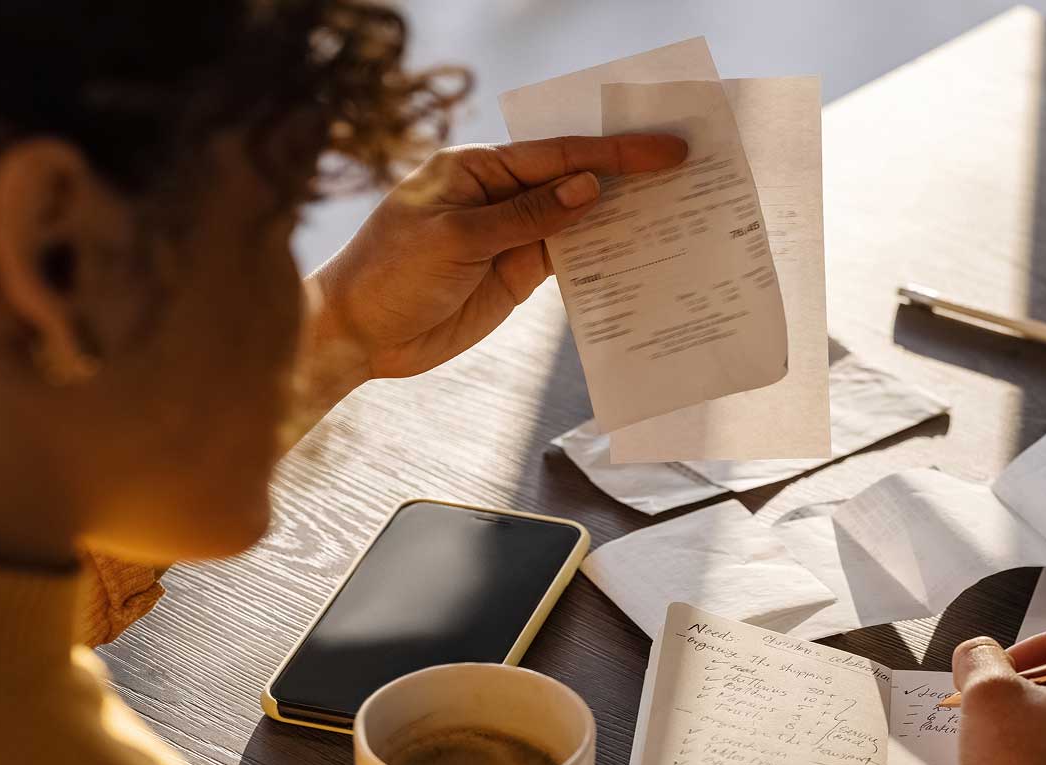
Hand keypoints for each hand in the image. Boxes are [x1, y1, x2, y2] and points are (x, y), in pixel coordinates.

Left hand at [308, 134, 687, 387]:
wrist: (358, 334)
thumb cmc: (390, 273)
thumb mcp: (457, 238)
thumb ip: (526, 216)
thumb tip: (588, 188)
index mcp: (477, 168)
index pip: (557, 154)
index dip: (614, 153)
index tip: (664, 150)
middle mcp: (499, 195)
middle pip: (574, 179)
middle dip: (628, 176)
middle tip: (687, 169)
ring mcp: (511, 236)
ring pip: (578, 220)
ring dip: (621, 218)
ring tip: (677, 212)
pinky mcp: (516, 274)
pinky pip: (568, 261)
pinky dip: (601, 257)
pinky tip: (638, 253)